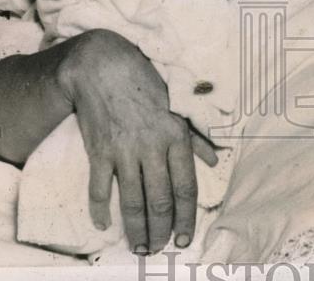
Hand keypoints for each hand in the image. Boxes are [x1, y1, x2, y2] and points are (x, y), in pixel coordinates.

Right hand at [58, 30, 217, 253]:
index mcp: (176, 137)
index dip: (187, 218)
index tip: (185, 239)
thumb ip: (197, 137)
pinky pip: (99, 188)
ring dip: (136, 229)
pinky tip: (103, 224)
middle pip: (160, 201)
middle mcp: (153, 148)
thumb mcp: (178, 106)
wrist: (103, 65)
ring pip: (133, 201)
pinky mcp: (99, 151)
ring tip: (140, 247)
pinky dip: (100, 209)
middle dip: (162, 231)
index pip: (186, 188)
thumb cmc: (146, 82)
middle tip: (160, 249)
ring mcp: (124, 151)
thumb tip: (214, 160)